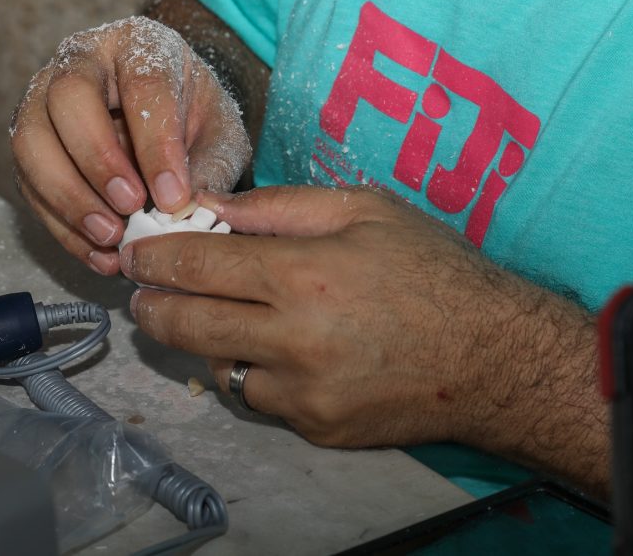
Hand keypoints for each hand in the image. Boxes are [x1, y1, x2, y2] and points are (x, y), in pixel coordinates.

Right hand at [10, 16, 250, 274]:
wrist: (168, 118)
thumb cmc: (195, 119)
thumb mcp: (221, 136)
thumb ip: (210, 168)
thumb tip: (186, 211)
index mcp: (138, 44)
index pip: (142, 83)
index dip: (156, 144)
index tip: (174, 196)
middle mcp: (81, 61)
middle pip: (68, 96)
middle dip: (98, 158)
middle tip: (131, 207)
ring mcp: (42, 99)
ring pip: (31, 140)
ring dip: (68, 196)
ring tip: (110, 237)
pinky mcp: (30, 145)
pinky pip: (28, 184)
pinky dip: (60, 225)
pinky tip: (98, 254)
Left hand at [121, 186, 607, 490]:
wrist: (495, 359)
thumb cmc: (433, 269)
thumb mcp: (363, 209)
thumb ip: (278, 205)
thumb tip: (210, 204)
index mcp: (304, 274)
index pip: (197, 265)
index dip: (155, 258)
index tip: (137, 253)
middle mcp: (294, 340)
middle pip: (186, 326)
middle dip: (151, 306)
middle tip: (143, 293)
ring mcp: (303, 394)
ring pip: (215, 367)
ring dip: (204, 341)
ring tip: (219, 315)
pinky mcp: (316, 428)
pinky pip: (258, 397)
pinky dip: (253, 371)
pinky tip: (276, 348)